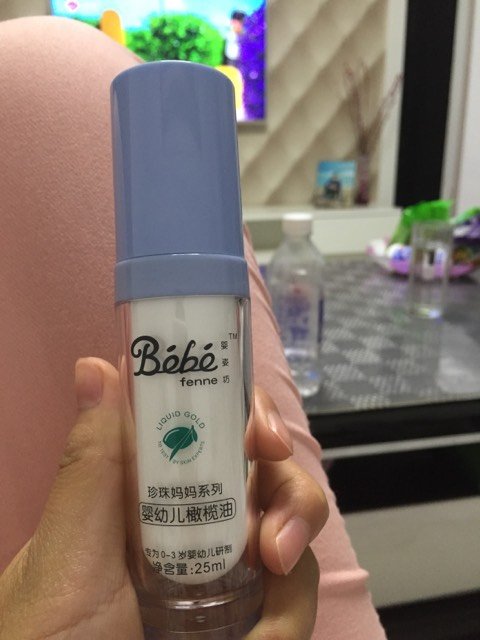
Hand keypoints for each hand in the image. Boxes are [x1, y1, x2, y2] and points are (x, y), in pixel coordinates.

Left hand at [0, 359, 327, 639]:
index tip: (266, 442)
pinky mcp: (249, 615)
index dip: (247, 419)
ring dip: (292, 576)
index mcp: (147, 488)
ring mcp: (224, 570)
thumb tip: (95, 363)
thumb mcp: (66, 555)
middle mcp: (192, 518)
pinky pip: (293, 598)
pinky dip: (287, 622)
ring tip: (262, 633)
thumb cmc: (53, 637)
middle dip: (290, 499)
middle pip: (268, 475)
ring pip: (293, 533)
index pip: (209, 425)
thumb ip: (89, 465)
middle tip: (276, 545)